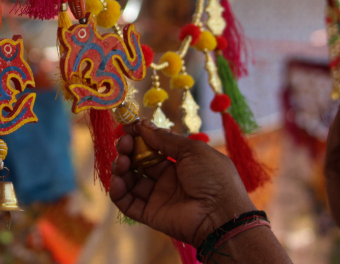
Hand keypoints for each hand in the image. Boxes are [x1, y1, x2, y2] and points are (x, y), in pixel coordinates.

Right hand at [110, 121, 255, 246]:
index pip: (154, 147)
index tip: (128, 126)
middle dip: (128, 149)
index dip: (141, 137)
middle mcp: (168, 179)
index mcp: (181, 163)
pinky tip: (118, 180)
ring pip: (130, 181)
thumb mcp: (192, 150)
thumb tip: (143, 125)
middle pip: (139, 162)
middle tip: (124, 141)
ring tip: (123, 161)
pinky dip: (118, 192)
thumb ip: (166, 139)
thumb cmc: (213, 178)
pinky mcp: (150, 214)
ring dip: (122, 168)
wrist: (221, 215)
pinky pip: (128, 203)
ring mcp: (158, 197)